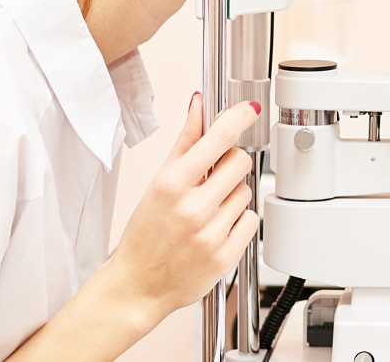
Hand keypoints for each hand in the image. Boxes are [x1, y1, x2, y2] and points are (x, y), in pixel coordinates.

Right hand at [101, 94, 261, 316]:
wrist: (138, 285)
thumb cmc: (145, 234)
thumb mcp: (158, 182)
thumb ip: (185, 142)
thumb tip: (199, 105)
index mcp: (172, 184)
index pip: (218, 139)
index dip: (238, 118)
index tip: (249, 110)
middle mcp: (193, 208)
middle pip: (240, 162)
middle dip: (229, 166)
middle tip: (212, 179)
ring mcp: (211, 233)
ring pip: (246, 192)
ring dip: (231, 197)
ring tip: (207, 212)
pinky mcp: (226, 256)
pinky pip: (251, 221)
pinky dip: (239, 222)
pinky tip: (217, 229)